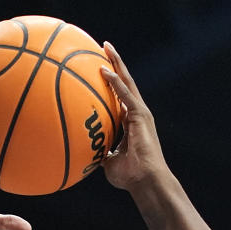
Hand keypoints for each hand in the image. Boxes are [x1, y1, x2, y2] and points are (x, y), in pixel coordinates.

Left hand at [99, 42, 169, 190]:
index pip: (120, 97)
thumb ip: (100, 153)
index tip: (100, 70)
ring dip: (116, 64)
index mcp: (131, 123)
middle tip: (104, 48)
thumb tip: (85, 152)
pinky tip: (104, 69)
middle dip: (115, 64)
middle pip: (124, 83)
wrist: (146, 181)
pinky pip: (125, 94)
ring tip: (106, 47)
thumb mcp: (109, 163)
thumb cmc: (130, 177)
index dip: (111, 83)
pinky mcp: (141, 115)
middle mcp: (137, 114)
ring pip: (127, 82)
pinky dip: (115, 81)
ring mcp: (140, 113)